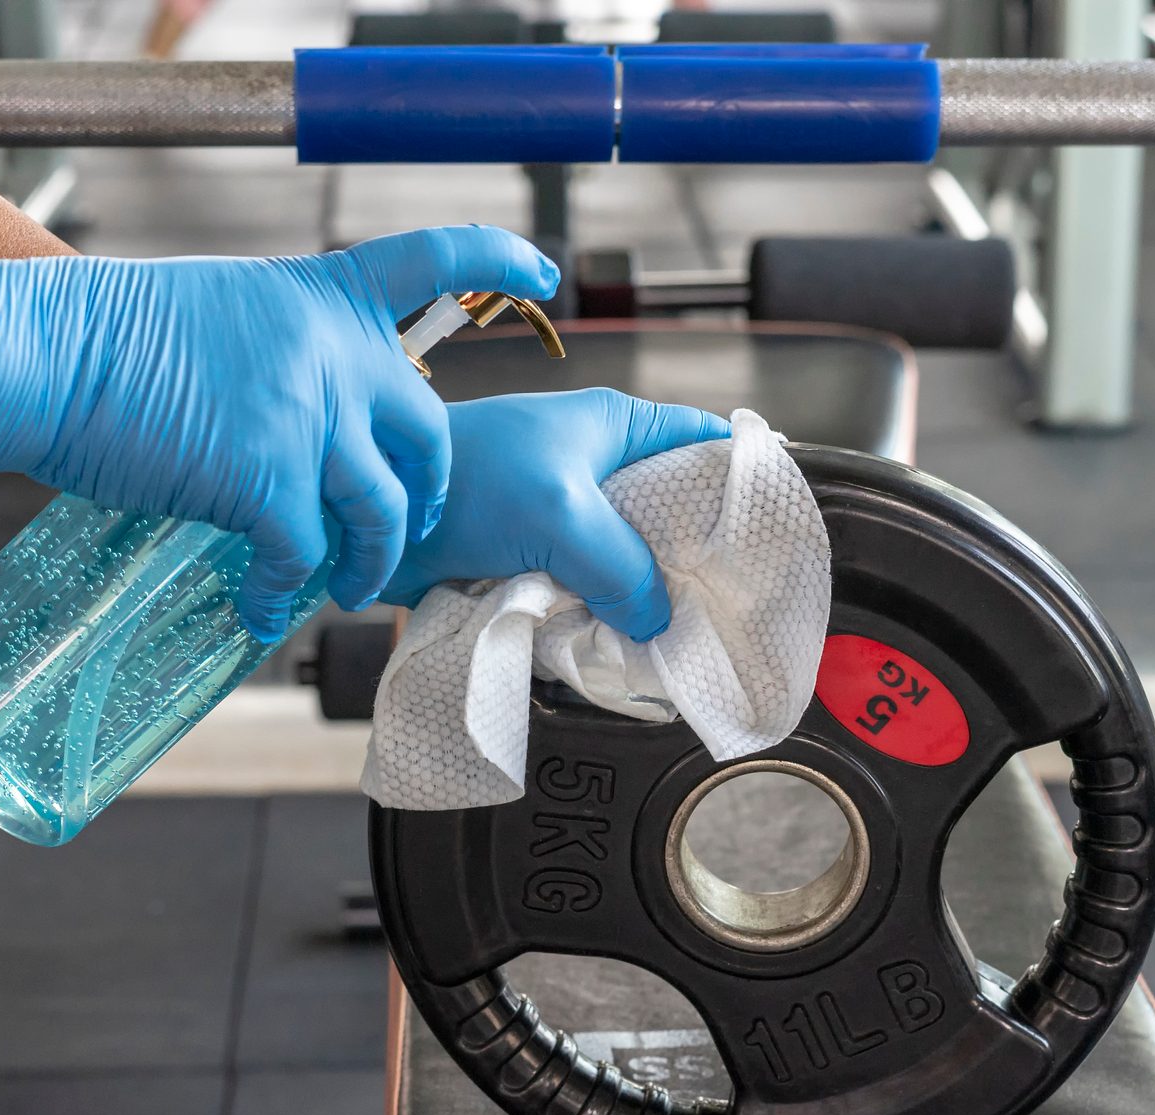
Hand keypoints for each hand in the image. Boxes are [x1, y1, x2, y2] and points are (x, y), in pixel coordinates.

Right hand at [0, 227, 556, 638]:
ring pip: (383, 515)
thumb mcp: (225, 318)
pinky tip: (259, 612)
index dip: (497, 265)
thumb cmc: (108, 339)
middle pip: (429, 437)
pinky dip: (282, 596)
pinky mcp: (267, 480)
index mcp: (324, 299)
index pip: (434, 260)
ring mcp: (308, 417)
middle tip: (406, 532)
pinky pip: (301, 559)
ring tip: (348, 591)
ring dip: (370, 565)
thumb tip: (305, 422)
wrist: (46, 353)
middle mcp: (335, 353)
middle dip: (427, 495)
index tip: (541, 276)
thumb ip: (288, 360)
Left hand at [381, 390, 730, 640]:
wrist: (377, 517)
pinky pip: (589, 589)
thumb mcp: (564, 516)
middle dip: (700, 559)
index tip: (777, 533)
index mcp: (617, 427)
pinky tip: (624, 647)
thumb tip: (657, 619)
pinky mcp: (535, 557)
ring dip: (647, 598)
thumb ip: (623, 567)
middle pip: (675, 513)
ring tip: (686, 639)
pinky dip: (603, 616)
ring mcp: (566, 515)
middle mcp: (599, 466)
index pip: (707, 443)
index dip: (745, 481)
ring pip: (631, 560)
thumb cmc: (467, 484)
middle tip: (735, 608)